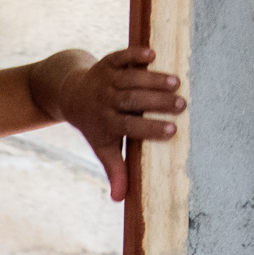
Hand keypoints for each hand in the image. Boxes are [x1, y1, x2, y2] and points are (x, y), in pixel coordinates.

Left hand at [37, 48, 184, 200]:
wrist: (70, 94)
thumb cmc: (95, 125)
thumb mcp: (102, 147)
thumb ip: (114, 169)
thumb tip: (120, 200)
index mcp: (106, 123)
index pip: (129, 127)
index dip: (150, 129)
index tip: (172, 131)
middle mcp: (104, 100)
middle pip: (132, 101)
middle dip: (157, 103)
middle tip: (182, 105)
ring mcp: (105, 79)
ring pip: (130, 78)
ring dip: (153, 79)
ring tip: (177, 83)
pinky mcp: (107, 63)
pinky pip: (120, 57)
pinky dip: (134, 54)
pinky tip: (152, 54)